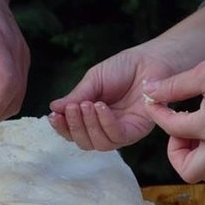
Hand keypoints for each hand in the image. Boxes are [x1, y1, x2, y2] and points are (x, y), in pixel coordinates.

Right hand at [48, 45, 177, 149]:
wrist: (150, 60)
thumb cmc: (124, 68)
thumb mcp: (94, 80)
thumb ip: (76, 96)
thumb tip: (53, 108)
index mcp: (93, 118)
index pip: (73, 131)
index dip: (62, 127)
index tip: (53, 116)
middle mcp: (106, 129)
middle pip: (83, 142)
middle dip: (73, 127)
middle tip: (72, 108)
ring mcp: (121, 132)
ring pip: (98, 143)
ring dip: (88, 125)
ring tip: (86, 105)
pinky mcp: (136, 131)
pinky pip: (116, 136)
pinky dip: (105, 123)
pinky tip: (101, 108)